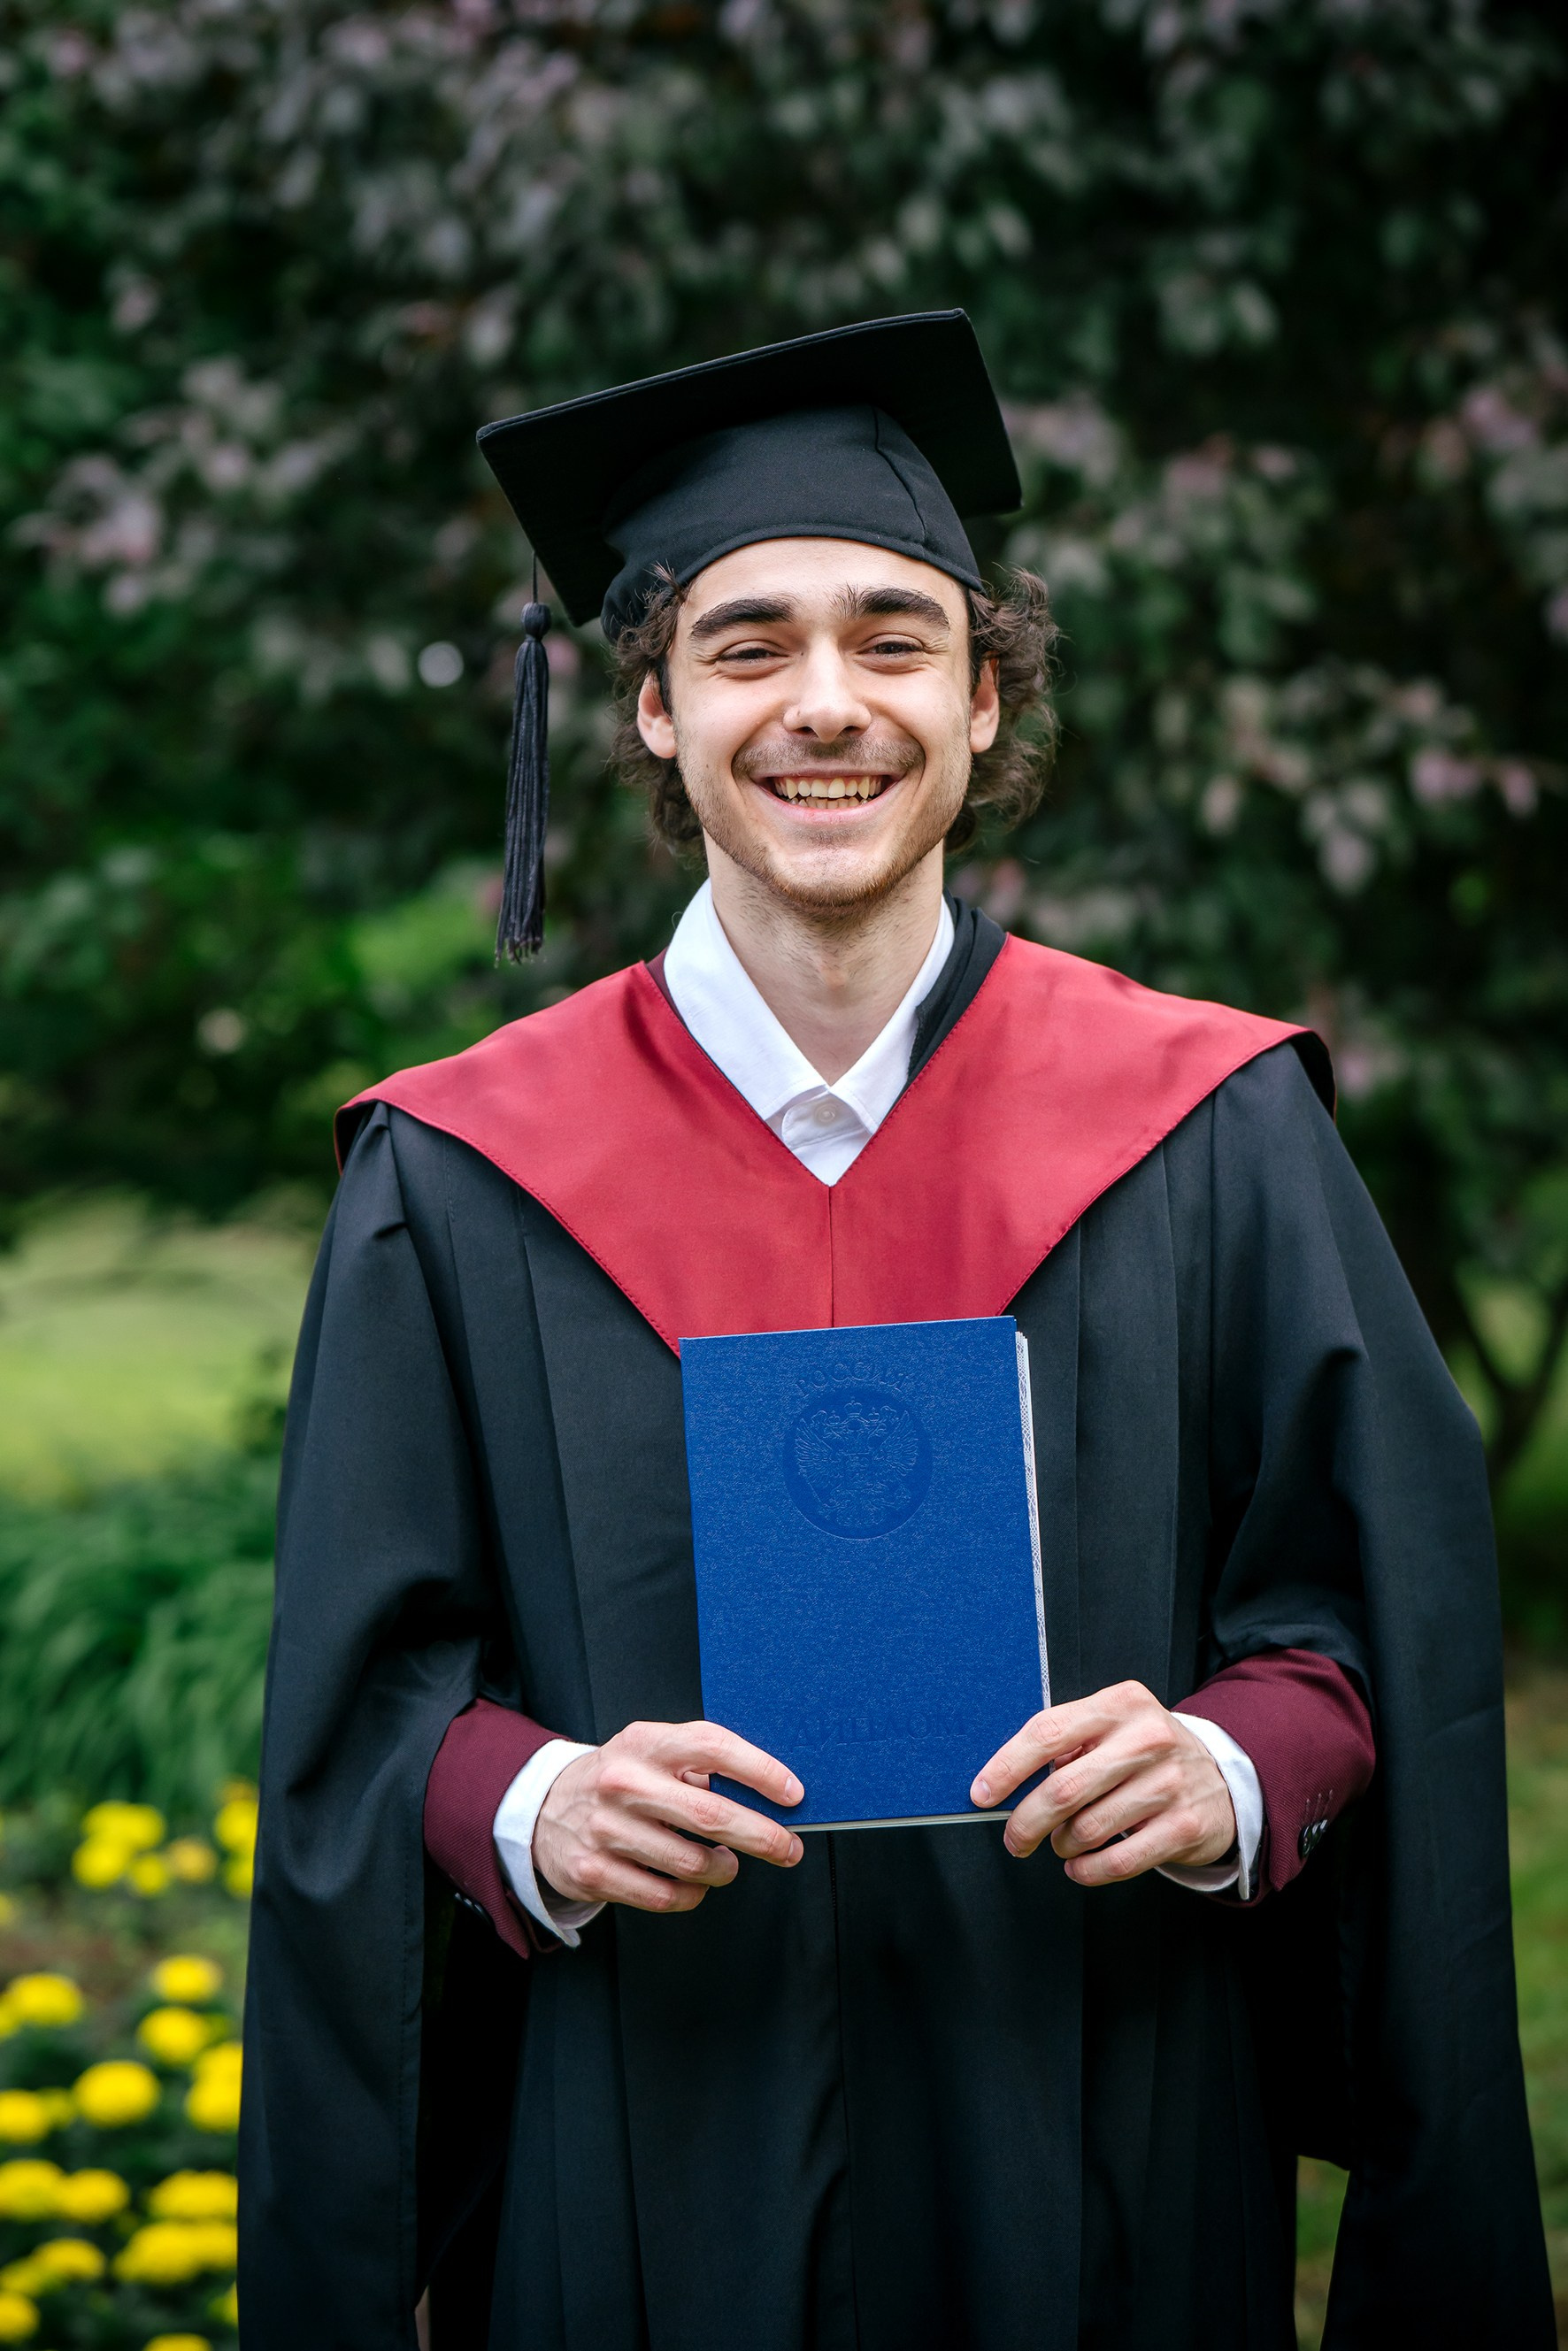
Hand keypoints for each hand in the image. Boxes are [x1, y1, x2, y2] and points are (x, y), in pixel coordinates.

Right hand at [533, 1719, 803, 1913]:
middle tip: (789, 1848)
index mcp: (645, 1743)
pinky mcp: (593, 1872)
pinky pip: (665, 1896)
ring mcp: (605, 1830)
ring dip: (724, 1869)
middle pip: (710, 1815)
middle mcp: (624, 1783)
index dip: (760, 1770)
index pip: (712, 1747)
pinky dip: (693, 1895)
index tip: (793, 1794)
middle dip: (762, 1836)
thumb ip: (699, 1764)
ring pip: (692, 1864)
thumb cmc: (622, 1779)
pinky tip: (695, 1883)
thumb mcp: (651, 1751)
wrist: (544, 1809)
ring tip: (726, 1863)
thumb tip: (770, 1795)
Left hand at [970, 1681, 1235, 1884]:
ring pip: (1087, 1829)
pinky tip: (1079, 1867)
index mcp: (1120, 1703)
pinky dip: (1087, 1871)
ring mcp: (1170, 1782)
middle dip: (1027, 1821)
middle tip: (1015, 1839)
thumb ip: (1067, 1744)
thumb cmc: (1146, 1753)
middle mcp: (1148, 1737)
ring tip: (1062, 1842)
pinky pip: (1119, 1861)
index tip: (981, 1794)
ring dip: (1062, 1844)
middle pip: (1064, 1788)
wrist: (1222, 1779)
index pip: (1047, 1732)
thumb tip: (1003, 1781)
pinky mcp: (1186, 1826)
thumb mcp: (1113, 1728)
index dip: (1007, 1767)